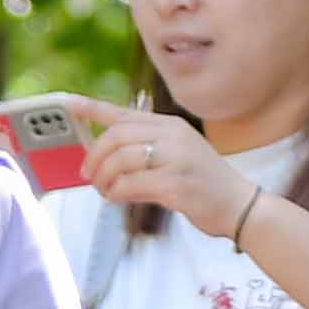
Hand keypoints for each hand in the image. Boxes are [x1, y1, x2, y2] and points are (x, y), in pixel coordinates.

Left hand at [74, 105, 239, 234]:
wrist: (239, 205)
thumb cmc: (204, 183)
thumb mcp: (178, 154)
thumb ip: (146, 149)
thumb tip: (105, 157)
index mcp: (170, 125)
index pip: (125, 113)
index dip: (93, 108)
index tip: (69, 103)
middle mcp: (173, 136)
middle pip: (116, 137)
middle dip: (95, 156)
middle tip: (88, 174)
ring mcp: (176, 159)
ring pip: (120, 160)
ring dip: (103, 178)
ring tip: (104, 190)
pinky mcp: (176, 184)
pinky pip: (130, 184)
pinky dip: (116, 192)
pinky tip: (117, 197)